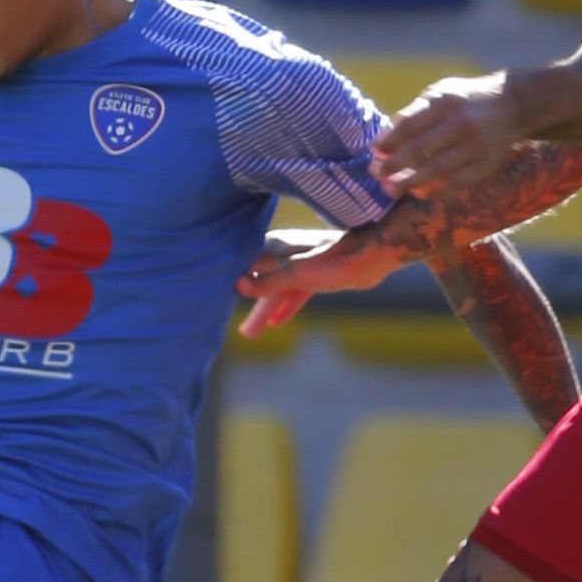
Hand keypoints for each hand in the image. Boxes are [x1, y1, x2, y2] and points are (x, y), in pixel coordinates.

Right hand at [237, 211, 420, 336]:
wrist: (373, 256)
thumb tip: (237, 286)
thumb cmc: (336, 260)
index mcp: (274, 248)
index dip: (225, 277)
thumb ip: (268, 282)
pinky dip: (285, 306)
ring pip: (275, 290)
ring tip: (250, 333)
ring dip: (264, 310)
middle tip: (236, 330)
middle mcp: (283, 253)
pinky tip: (278, 322)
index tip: (208, 292)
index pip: (241, 263)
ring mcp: (299, 264)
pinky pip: (292, 293)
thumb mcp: (298, 275)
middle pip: (257, 281)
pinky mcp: (315, 274)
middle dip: (247, 305)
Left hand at [371, 70, 533, 222]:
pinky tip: (418, 193)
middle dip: (394, 164)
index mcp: (445, 101)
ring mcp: (475, 145)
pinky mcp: (486, 164)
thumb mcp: (441, 92)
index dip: (389, 140)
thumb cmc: (465, 99)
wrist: (512, 104)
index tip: (374, 151)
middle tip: (376, 173)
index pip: (410, 124)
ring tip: (390, 190)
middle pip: (421, 149)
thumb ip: (415, 112)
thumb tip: (386, 137)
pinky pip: (457, 183)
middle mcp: (460, 123)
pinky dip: (436, 190)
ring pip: (437, 170)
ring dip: (410, 182)